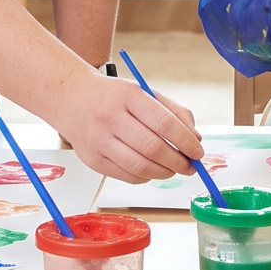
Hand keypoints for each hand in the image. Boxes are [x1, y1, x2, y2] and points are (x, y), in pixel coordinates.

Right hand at [60, 72, 203, 183]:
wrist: (72, 99)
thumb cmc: (113, 97)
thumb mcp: (144, 92)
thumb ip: (173, 112)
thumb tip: (196, 139)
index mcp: (128, 96)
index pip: (164, 123)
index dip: (186, 142)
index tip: (198, 152)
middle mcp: (110, 118)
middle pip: (153, 149)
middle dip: (179, 162)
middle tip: (190, 166)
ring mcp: (98, 140)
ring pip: (140, 167)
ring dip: (164, 173)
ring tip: (174, 169)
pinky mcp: (92, 160)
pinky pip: (127, 176)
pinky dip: (146, 177)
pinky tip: (152, 170)